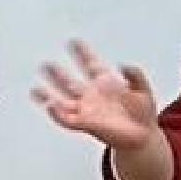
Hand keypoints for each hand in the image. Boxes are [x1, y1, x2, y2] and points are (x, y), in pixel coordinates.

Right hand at [32, 40, 158, 151]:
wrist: (143, 138)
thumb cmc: (143, 115)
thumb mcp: (144, 91)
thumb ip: (136, 76)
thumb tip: (124, 65)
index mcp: (105, 84)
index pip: (90, 65)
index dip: (83, 53)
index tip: (74, 42)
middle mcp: (92, 96)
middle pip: (70, 81)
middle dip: (58, 73)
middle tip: (46, 63)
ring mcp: (88, 110)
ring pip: (63, 101)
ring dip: (50, 94)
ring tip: (36, 88)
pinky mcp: (86, 125)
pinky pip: (67, 120)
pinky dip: (57, 113)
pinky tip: (50, 105)